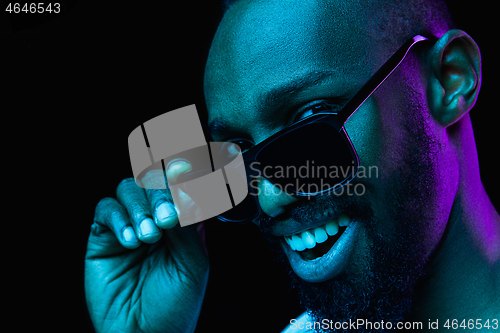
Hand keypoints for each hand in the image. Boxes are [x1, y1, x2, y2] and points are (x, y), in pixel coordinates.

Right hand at [85, 161, 208, 332]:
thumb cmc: (174, 305)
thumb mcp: (193, 264)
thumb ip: (189, 225)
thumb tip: (185, 188)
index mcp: (182, 223)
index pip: (179, 186)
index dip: (182, 176)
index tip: (187, 171)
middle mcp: (155, 220)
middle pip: (152, 181)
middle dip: (160, 194)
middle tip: (167, 219)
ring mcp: (128, 226)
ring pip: (128, 189)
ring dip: (139, 208)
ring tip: (148, 237)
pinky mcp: (102, 237)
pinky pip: (105, 210)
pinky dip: (118, 219)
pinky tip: (129, 241)